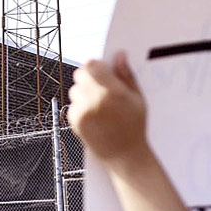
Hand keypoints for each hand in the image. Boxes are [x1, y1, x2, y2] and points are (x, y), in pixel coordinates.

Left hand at [67, 52, 150, 170]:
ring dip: (84, 93)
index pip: (92, 64)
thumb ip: (126, 75)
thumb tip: (119, 55)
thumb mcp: (137, 98)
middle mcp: (95, 100)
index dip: (97, 66)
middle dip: (89, 78)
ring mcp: (83, 111)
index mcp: (113, 92)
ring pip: (75, 90)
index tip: (103, 71)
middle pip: (80, 75)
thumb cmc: (134, 126)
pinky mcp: (74, 121)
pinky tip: (95, 117)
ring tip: (99, 106)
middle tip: (101, 89)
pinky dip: (80, 107)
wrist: (124, 156)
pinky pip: (72, 105)